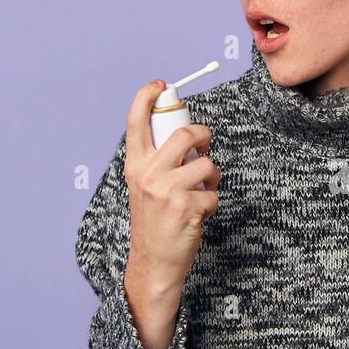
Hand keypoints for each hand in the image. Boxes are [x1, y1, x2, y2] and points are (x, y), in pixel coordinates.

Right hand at [123, 79, 220, 293]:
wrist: (154, 263)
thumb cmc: (154, 223)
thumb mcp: (144, 187)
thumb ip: (157, 162)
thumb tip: (184, 135)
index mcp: (135, 167)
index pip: (135, 122)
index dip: (147, 97)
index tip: (160, 85)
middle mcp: (148, 175)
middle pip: (185, 133)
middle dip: (203, 135)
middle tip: (205, 144)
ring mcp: (168, 191)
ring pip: (206, 164)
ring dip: (212, 176)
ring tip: (203, 189)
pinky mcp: (188, 207)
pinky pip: (213, 193)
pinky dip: (212, 202)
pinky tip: (200, 213)